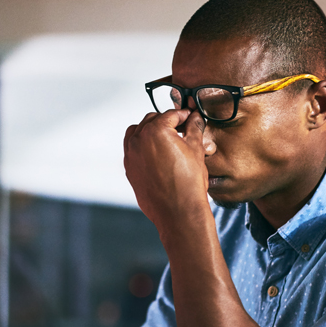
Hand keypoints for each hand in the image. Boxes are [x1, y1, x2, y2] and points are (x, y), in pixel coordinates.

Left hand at [123, 109, 209, 229]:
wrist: (178, 212)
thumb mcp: (196, 150)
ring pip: (138, 133)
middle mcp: (138, 140)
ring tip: (167, 140)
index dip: (183, 115)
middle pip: (152, 120)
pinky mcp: (129, 168)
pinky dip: (143, 147)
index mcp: (155, 130)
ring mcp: (131, 155)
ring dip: (151, 132)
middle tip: (182, 129)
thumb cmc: (187, 184)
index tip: (190, 118)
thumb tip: (195, 119)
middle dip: (167, 122)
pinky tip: (157, 154)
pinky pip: (133, 150)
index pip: (171, 115)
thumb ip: (194, 128)